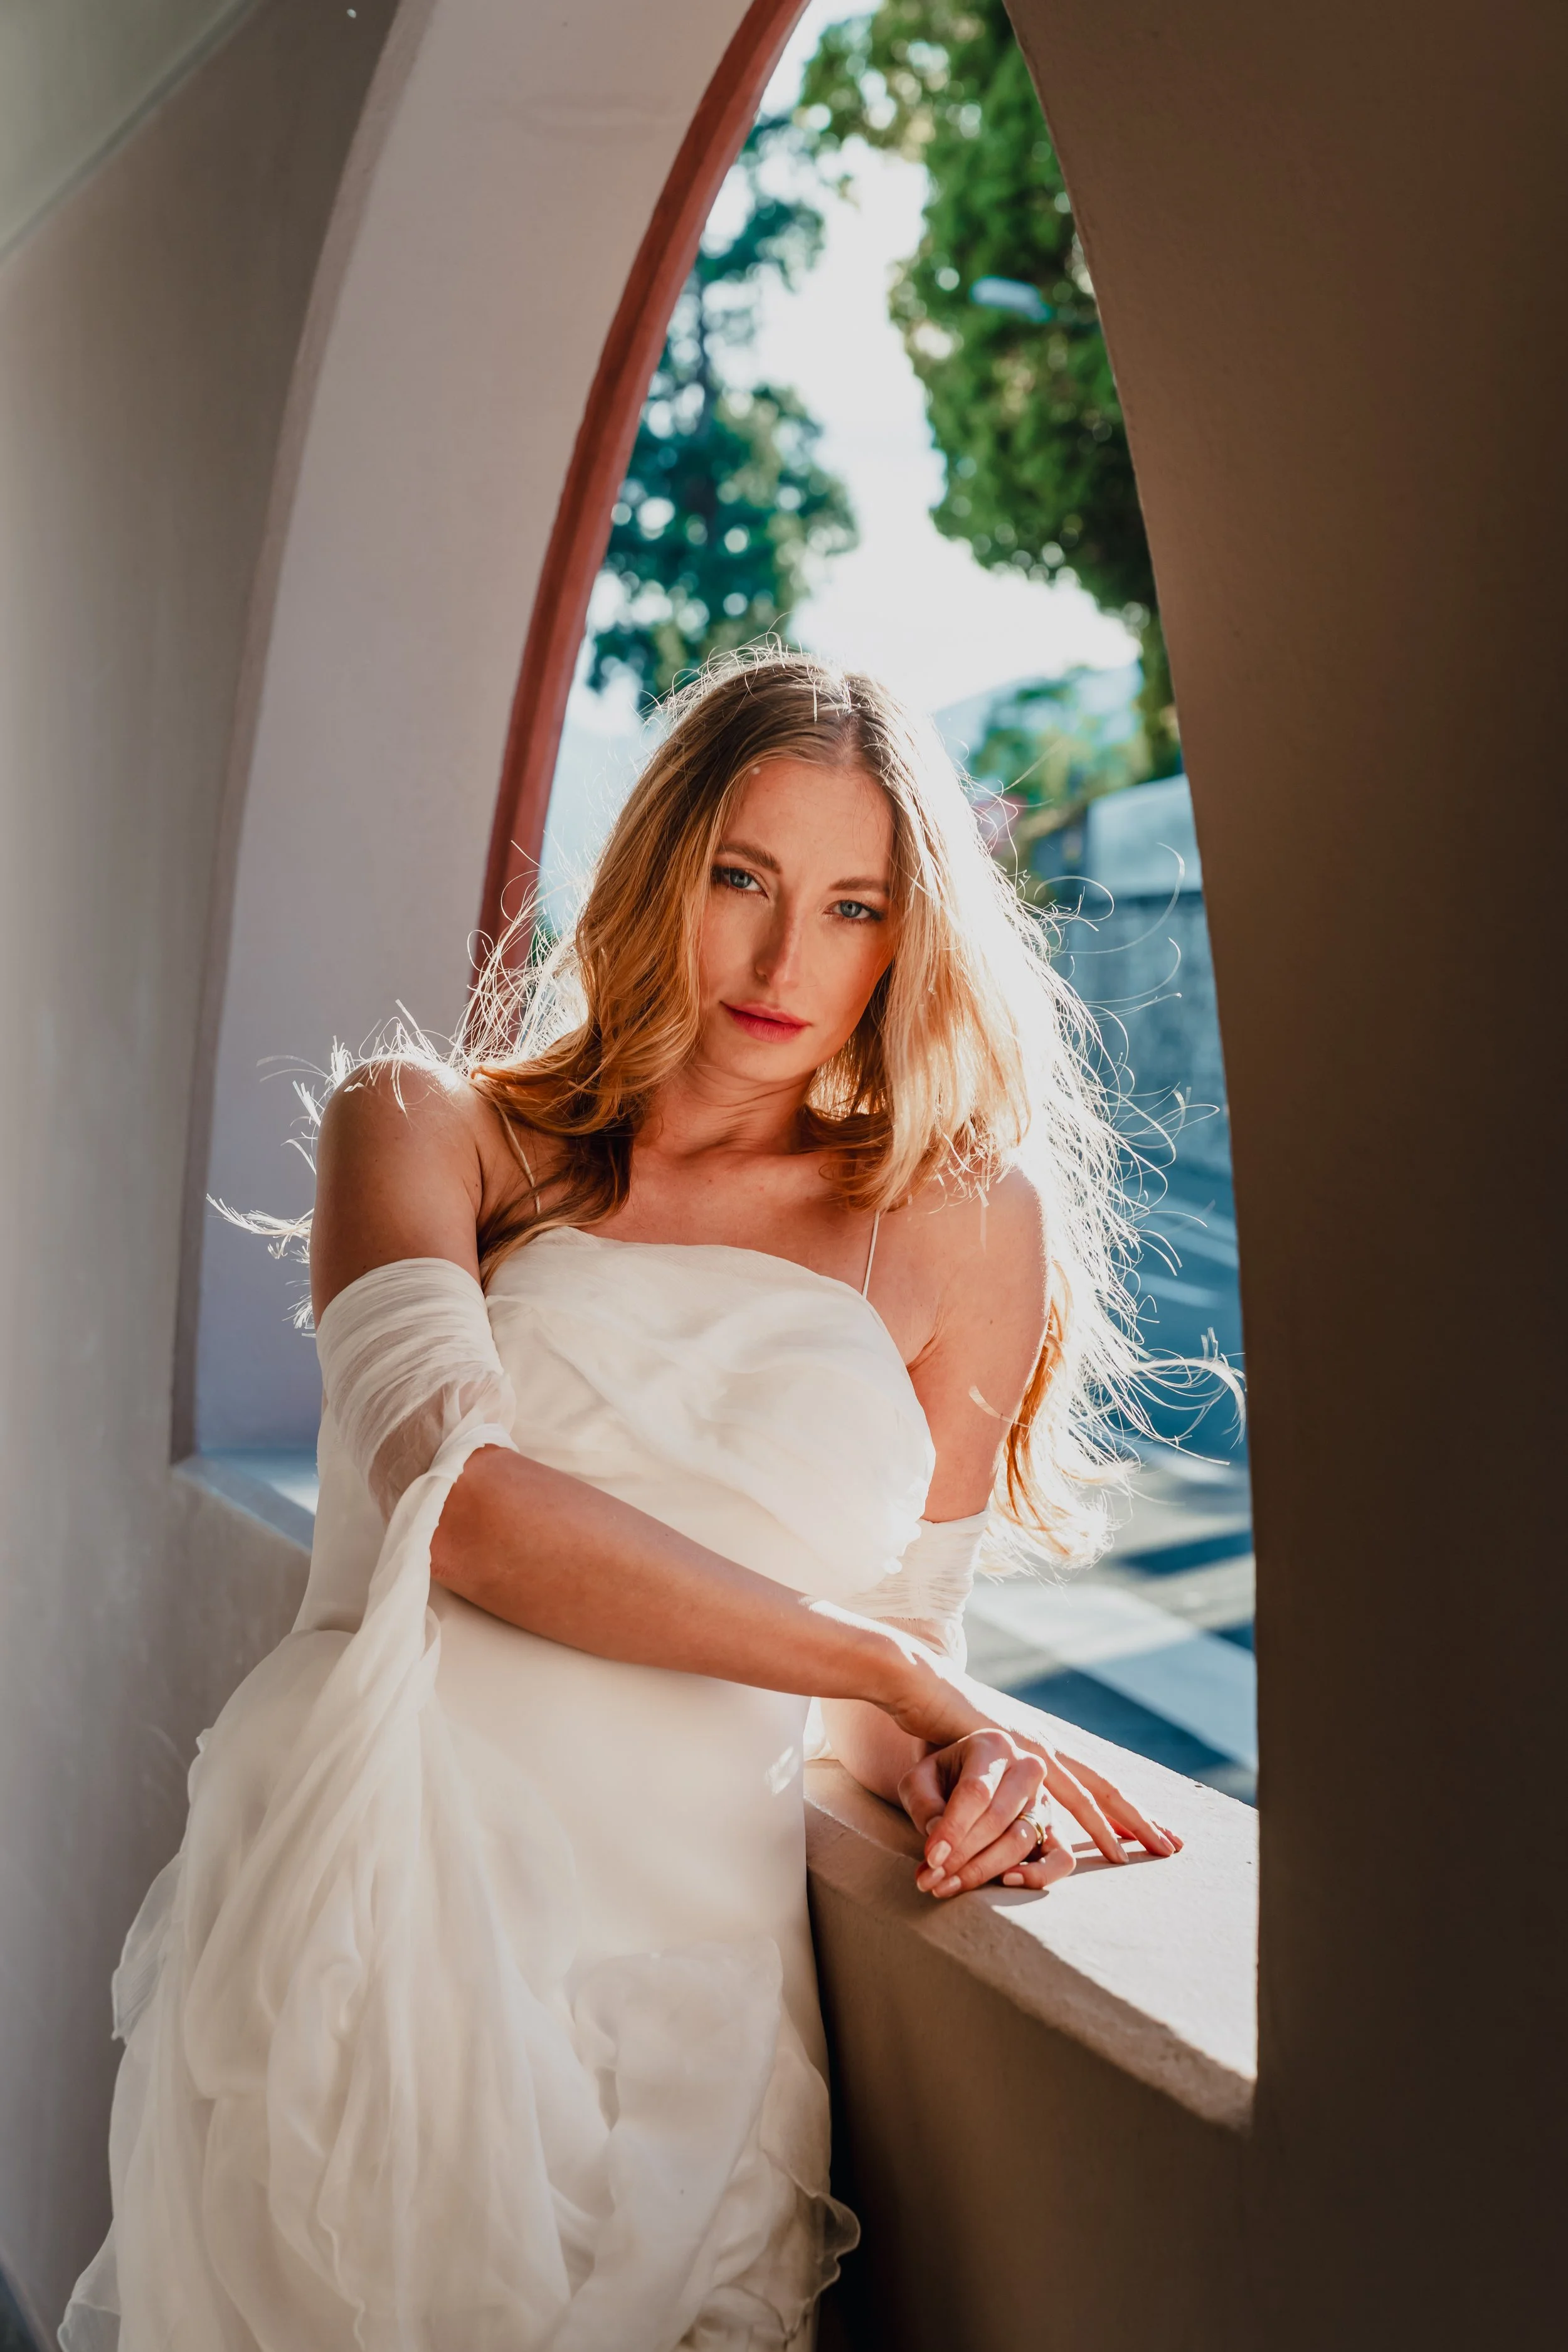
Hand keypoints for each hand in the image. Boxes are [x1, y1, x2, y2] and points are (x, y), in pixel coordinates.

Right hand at [872, 1642, 1182, 1893]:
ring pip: (1097, 1794)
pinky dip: (1096, 1826)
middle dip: (1141, 1817)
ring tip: (1157, 1851)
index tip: (1145, 1827)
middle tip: (1174, 1845)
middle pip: (1105, 1787)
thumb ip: (986, 1776)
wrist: (921, 1684)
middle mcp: (1048, 1745)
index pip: (1088, 1780)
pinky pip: (1069, 1798)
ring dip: (1130, 1825)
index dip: (1117, 1806)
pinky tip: (1113, 1849)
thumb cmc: (936, 1720)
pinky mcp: (1027, 1756)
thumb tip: (983, 1797)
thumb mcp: (972, 1754)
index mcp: (1039, 1746)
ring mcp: (1040, 1748)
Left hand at [899, 1729, 1070, 1897]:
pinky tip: (1005, 1881)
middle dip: (961, 1855)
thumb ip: (924, 1805)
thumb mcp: (919, 1781)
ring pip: (1021, 1840)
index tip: (930, 1858)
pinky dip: (1039, 1875)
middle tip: (932, 1879)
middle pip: (997, 1818)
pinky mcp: (1055, 1830)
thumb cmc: (939, 1778)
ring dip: (984, 1870)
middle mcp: (1027, 1768)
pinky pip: (1061, 1858)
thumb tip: (940, 1844)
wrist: (964, 1777)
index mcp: (993, 1746)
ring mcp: (1045, 1800)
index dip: (952, 1829)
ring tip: (949, 1886)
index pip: (975, 1791)